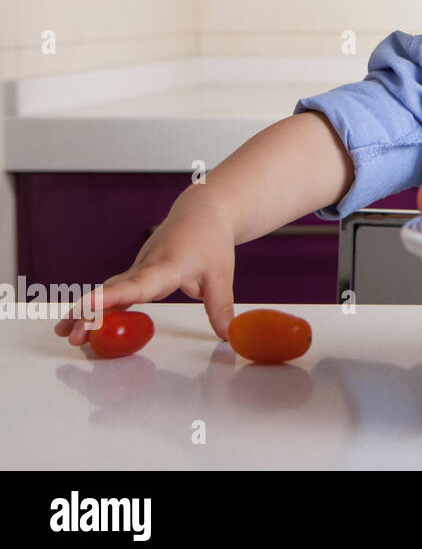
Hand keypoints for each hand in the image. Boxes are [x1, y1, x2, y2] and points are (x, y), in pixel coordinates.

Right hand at [54, 192, 237, 345]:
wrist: (201, 213)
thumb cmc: (210, 240)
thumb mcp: (221, 274)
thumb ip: (220, 306)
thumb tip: (228, 334)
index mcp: (166, 264)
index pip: (138, 284)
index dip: (114, 296)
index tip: (90, 304)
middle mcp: (145, 266)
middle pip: (114, 290)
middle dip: (91, 313)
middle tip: (75, 335)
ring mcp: (136, 270)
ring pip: (107, 291)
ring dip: (85, 312)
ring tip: (66, 335)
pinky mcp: (134, 276)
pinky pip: (112, 294)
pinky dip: (95, 309)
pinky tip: (78, 326)